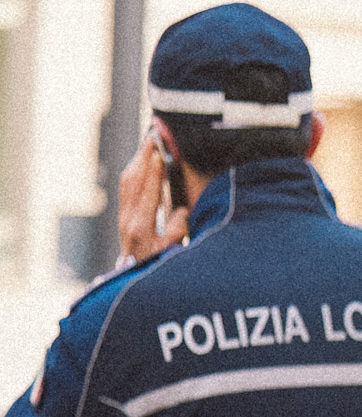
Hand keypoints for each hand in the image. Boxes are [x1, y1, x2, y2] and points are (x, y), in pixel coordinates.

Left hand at [117, 136, 187, 264]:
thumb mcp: (171, 254)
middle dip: (143, 155)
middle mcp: (128, 219)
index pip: (147, 190)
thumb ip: (176, 232)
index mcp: (141, 227)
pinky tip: (142, 162)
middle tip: (154, 135)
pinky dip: (134, 171)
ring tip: (149, 143)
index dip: (153, 169)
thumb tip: (182, 211)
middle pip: (133, 179)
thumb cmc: (159, 268)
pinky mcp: (123, 216)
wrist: (137, 281)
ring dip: (138, 160)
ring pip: (128, 181)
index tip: (160, 150)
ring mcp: (123, 217)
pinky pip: (126, 187)